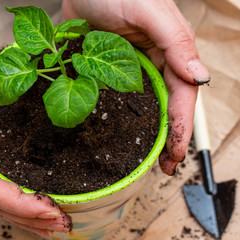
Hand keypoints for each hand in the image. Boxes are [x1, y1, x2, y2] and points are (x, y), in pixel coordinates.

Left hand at [63, 0, 209, 174]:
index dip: (180, 128)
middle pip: (167, 106)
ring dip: (147, 131)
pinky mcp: (109, 69)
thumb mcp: (148, 12)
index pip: (182, 97)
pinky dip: (124, 116)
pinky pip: (119, 97)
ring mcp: (131, 68)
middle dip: (167, 137)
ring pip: (145, 105)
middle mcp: (154, 62)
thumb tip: (200, 77)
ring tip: (144, 158)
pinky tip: (117, 132)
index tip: (174, 156)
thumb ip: (174, 41)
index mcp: (171, 51)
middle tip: (163, 167)